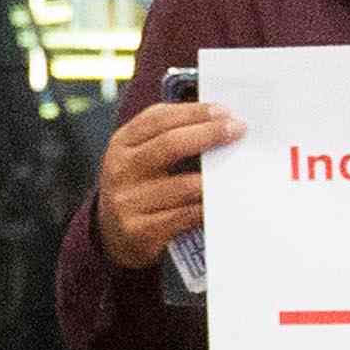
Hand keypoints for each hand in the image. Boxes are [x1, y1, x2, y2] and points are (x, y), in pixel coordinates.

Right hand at [92, 93, 235, 269]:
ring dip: (216, 176)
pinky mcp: (140, 231)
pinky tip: (224, 200)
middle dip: (209, 134)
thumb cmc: (139, 189)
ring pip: (183, 185)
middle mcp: (121, 170)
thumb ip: (169, 136)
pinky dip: (209, 206)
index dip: (194, 112)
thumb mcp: (140, 156)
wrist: (112, 237)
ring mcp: (128, 202)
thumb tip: (219, 123)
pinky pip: (186, 216)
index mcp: (122, 144)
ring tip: (238, 168)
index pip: (158, 119)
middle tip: (237, 130)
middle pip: (169, 145)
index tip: (224, 112)